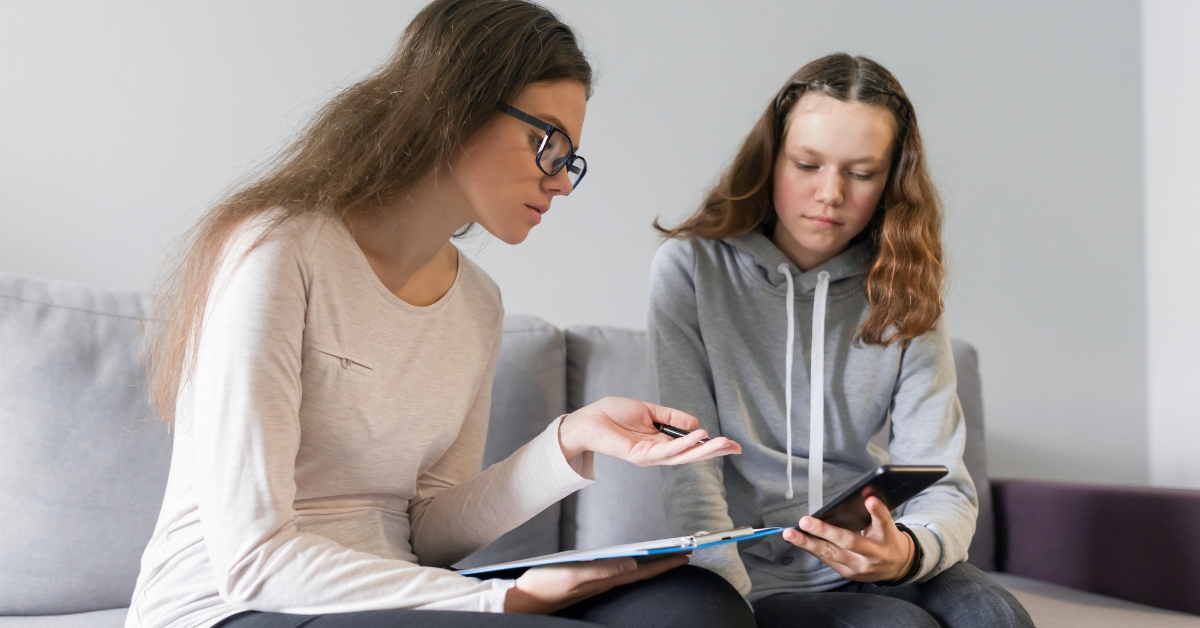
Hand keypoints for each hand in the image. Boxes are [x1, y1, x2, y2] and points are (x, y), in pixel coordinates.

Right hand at [503, 555, 688, 613]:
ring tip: (664, 557)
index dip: (663, 564)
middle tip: (684, 554)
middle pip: (639, 573)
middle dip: (662, 564)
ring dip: (648, 565)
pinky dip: (629, 567)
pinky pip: (615, 575)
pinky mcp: (584, 583)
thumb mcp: (571, 575)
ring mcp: (594, 585)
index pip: (640, 572)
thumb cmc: (541, 586)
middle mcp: (602, 584)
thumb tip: (632, 565)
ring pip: (629, 574)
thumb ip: (601, 569)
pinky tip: (631, 564)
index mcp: (602, 581)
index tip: (685, 556)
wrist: (518, 601)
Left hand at [557, 396, 740, 465]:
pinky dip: (683, 444)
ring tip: (723, 442)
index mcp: (660, 442)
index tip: (732, 444)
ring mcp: (649, 456)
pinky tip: (698, 436)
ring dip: (703, 449)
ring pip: (682, 455)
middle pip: (691, 455)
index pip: (690, 446)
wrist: (588, 420)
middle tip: (736, 448)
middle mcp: (657, 453)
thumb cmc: (612, 414)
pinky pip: (666, 450)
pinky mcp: (640, 455)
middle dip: (714, 451)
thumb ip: (671, 417)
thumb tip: (695, 422)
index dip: (710, 445)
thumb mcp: (648, 410)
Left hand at [781, 495, 914, 582]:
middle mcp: (874, 554)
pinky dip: (811, 549)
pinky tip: (797, 540)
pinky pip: (827, 560)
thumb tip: (864, 492)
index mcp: (887, 537)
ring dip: (808, 543)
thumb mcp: (887, 526)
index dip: (877, 511)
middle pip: (849, 541)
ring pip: (831, 554)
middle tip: (806, 521)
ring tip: (790, 534)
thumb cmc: (887, 540)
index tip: (870, 499)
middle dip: (825, 531)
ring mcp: (860, 566)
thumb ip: (875, 513)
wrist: (897, 568)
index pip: (883, 522)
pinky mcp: (849, 573)